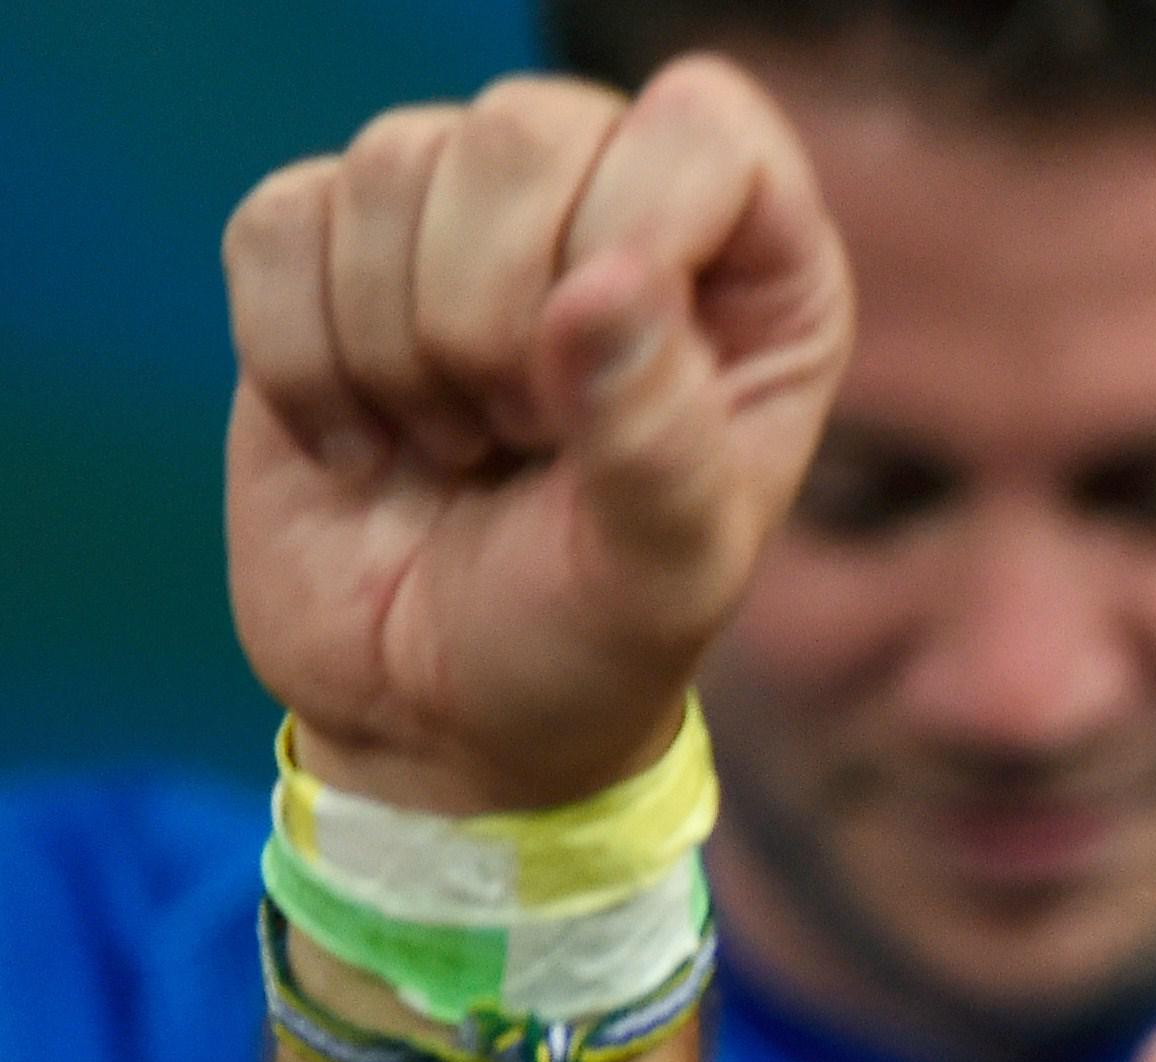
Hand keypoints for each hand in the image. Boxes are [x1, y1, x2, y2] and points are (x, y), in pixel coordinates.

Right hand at [222, 58, 848, 814]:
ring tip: (455, 447)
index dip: (635, 233)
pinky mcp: (323, 257)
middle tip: (519, 437)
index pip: (704, 125)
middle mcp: (617, 218)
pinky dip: (304, 357)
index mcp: (753, 280)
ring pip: (395, 164)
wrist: (436, 716)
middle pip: (528, 129)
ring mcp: (461, 225)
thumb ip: (658, 439)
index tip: (597, 382)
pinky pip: (279, 224)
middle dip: (497, 311)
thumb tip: (605, 284)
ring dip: (403, 349)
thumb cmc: (588, 648)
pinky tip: (363, 440)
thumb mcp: (662, 579)